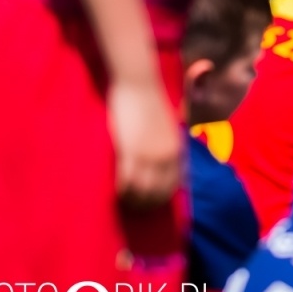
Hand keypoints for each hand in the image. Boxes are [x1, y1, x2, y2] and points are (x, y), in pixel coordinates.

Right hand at [109, 80, 181, 207]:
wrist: (139, 83)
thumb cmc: (149, 102)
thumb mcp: (167, 126)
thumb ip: (167, 144)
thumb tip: (162, 163)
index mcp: (178, 148)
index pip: (175, 184)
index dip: (161, 198)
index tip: (150, 204)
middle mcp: (168, 154)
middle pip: (158, 191)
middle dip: (145, 204)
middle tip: (131, 208)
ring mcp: (151, 153)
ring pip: (142, 190)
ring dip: (131, 200)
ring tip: (121, 202)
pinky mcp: (132, 150)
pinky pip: (127, 180)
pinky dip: (120, 190)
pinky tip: (113, 192)